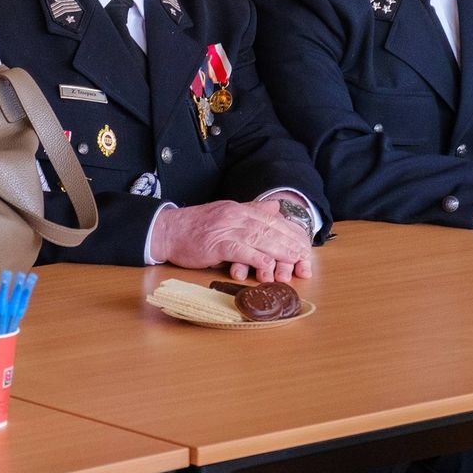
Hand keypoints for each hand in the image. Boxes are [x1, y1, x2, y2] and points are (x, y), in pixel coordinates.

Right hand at [150, 200, 314, 282]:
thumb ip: (251, 210)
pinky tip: (267, 264)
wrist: (167, 230)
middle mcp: (235, 216)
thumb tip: (275, 207)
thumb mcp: (226, 213)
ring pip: (258, 238)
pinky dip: (255, 257)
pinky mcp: (215, 244)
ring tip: (294, 260)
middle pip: (269, 228)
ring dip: (278, 250)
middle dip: (290, 242)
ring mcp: (225, 229)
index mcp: (239, 209)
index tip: (304, 244)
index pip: (271, 218)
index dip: (290, 232)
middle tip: (305, 255)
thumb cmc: (195, 226)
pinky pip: (239, 250)